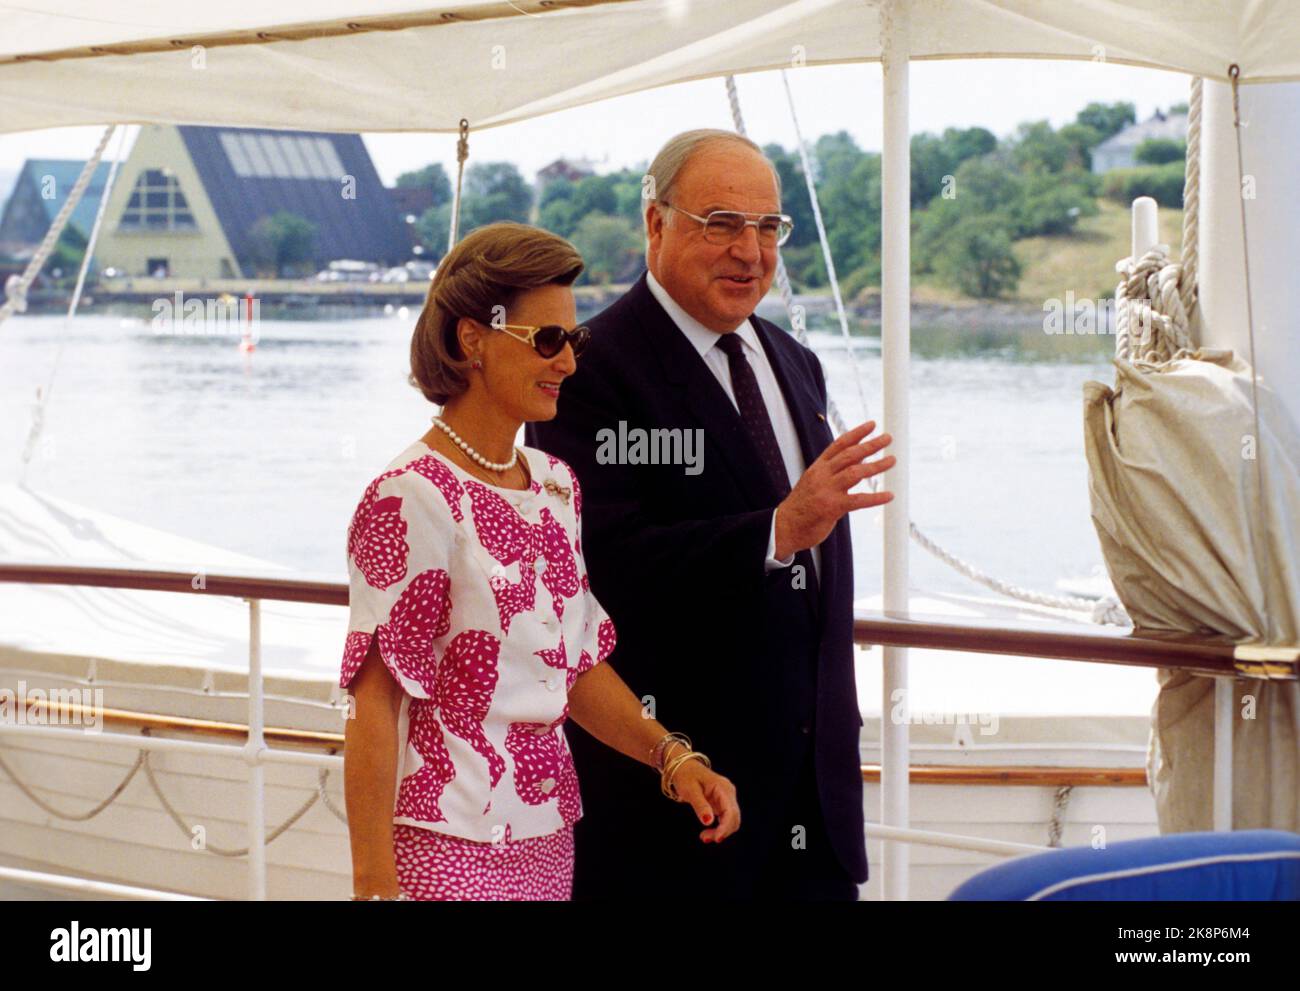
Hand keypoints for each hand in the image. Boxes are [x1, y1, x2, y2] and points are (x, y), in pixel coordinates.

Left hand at [670, 762, 740, 843]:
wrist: (684, 767)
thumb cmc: (686, 776)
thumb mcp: (690, 790)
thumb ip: (700, 805)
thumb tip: (708, 822)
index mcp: (722, 787)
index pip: (730, 811)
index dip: (725, 827)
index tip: (717, 838)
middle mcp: (728, 792)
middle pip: (734, 818)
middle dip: (722, 831)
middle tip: (704, 838)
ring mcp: (727, 798)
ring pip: (731, 820)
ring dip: (721, 831)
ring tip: (704, 836)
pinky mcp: (723, 803)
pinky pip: (726, 818)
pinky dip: (719, 828)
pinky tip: (708, 832)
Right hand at [774, 419, 893, 558]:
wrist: (784, 527)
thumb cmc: (801, 507)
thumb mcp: (814, 483)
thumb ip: (833, 473)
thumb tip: (858, 462)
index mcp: (817, 468)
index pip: (838, 445)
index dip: (856, 434)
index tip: (871, 425)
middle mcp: (822, 475)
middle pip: (849, 455)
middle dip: (870, 445)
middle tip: (888, 438)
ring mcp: (826, 490)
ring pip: (855, 472)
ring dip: (876, 466)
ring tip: (892, 460)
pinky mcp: (832, 507)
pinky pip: (858, 500)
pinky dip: (875, 498)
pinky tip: (889, 496)